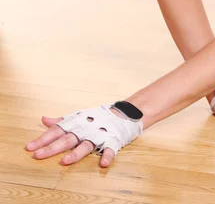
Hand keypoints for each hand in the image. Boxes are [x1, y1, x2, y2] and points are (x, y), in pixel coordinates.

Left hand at [25, 104, 142, 166]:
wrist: (124, 113)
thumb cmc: (97, 117)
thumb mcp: (78, 117)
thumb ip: (60, 121)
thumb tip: (43, 119)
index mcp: (76, 124)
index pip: (57, 131)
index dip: (43, 139)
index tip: (29, 147)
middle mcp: (85, 129)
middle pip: (67, 139)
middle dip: (52, 147)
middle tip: (38, 155)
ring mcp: (99, 135)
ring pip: (85, 146)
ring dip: (75, 153)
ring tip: (64, 161)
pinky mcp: (112, 141)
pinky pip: (110, 149)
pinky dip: (107, 156)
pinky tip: (103, 164)